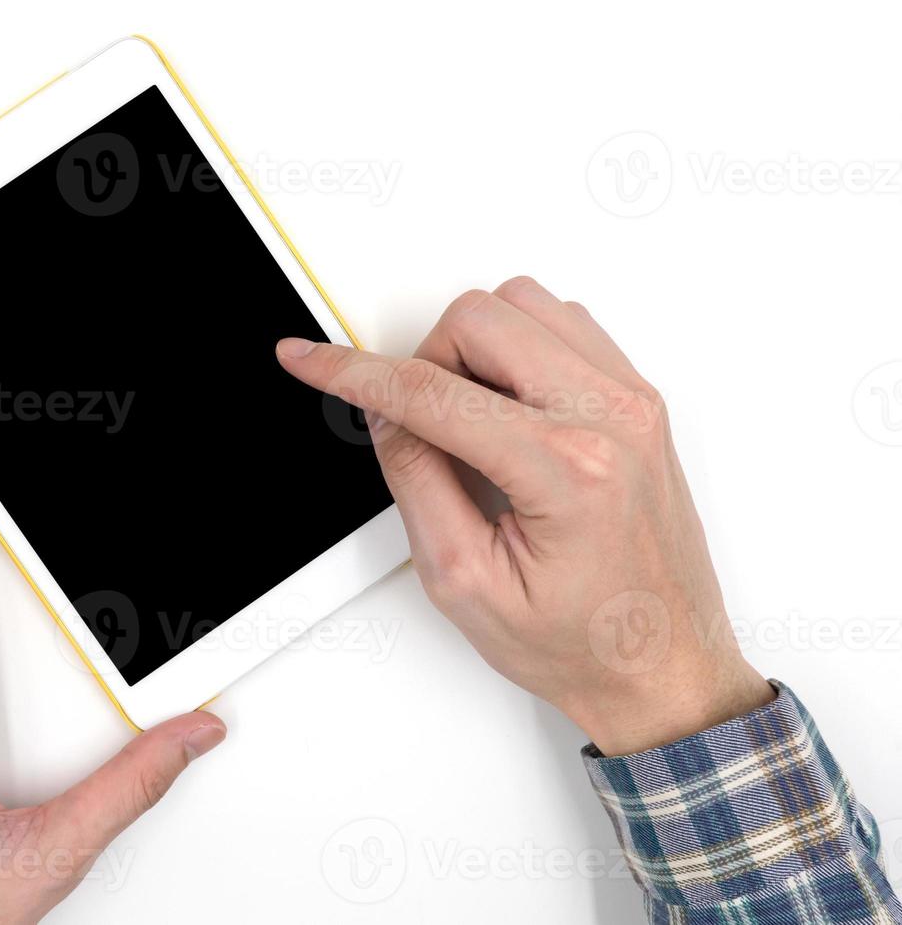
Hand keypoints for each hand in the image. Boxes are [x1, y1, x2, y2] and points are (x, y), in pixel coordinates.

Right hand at [277, 277, 771, 755]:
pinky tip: (505, 408)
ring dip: (475, 348)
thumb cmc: (582, 642)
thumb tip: (386, 415)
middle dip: (424, 360)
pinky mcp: (640, 400)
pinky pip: (565, 324)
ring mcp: (634, 402)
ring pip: (524, 305)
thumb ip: (417, 482)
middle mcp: (611, 419)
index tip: (310, 358)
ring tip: (466, 420)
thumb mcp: (465, 581)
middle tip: (416, 425)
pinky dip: (518, 348)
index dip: (354, 373)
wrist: (662, 667)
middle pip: (481, 318)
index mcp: (567, 469)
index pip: (432, 392)